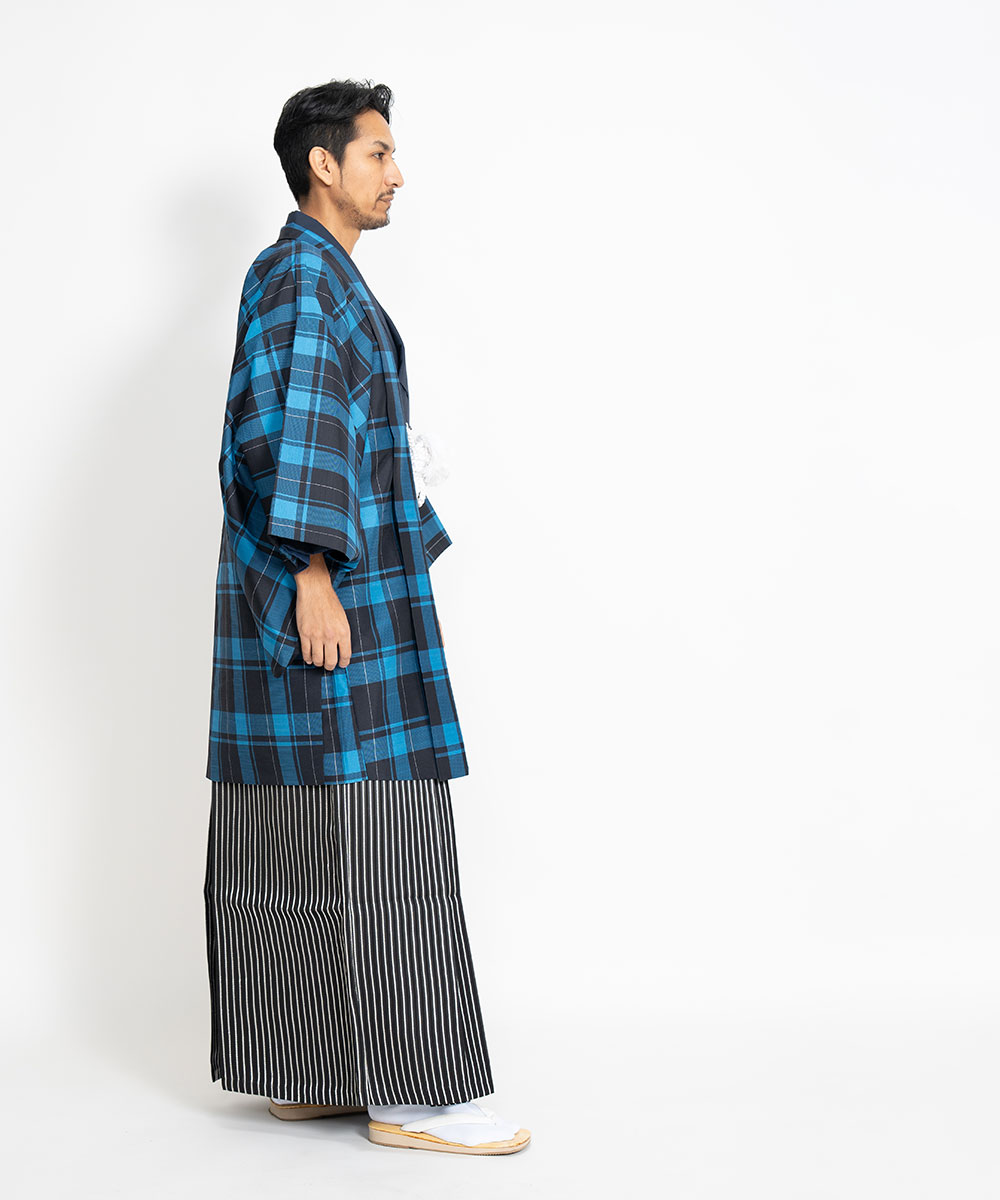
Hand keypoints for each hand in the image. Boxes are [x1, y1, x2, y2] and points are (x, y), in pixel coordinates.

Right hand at [292, 554, 351, 669]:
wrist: (315, 590)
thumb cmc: (330, 602)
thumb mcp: (343, 618)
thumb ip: (342, 634)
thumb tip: (341, 650)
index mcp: (344, 632)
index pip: (346, 655)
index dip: (344, 663)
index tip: (342, 664)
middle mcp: (331, 636)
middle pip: (331, 661)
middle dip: (330, 666)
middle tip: (329, 666)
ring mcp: (317, 636)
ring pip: (318, 659)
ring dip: (318, 663)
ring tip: (318, 661)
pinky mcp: (305, 633)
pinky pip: (306, 652)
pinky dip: (308, 658)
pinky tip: (309, 658)